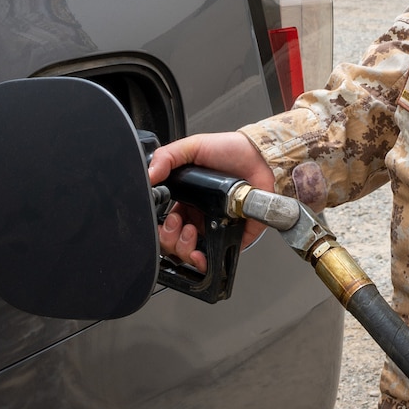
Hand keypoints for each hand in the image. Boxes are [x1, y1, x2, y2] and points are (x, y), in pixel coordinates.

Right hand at [147, 131, 275, 269]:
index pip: (165, 220)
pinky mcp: (232, 237)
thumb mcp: (193, 147)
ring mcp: (214, 227)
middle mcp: (199, 215)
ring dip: (183, 248)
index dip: (160, 225)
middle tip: (177, 224)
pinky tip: (200, 253)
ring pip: (189, 253)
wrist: (261, 158)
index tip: (165, 218)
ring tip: (191, 231)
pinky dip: (203, 262)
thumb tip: (147, 174)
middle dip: (169, 239)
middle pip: (173, 241)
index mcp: (186, 198)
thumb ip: (167, 157)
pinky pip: (214, 258)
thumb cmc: (232, 151)